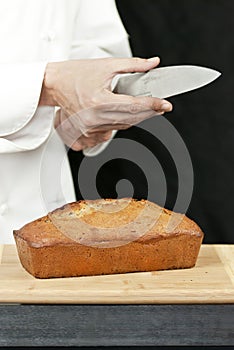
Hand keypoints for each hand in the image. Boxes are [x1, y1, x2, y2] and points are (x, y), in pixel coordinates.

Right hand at [40, 57, 172, 149]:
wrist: (54, 84)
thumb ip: (132, 65)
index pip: (134, 106)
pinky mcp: (86, 134)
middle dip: (148, 113)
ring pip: (122, 127)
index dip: (153, 105)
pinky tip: (117, 116)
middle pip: (131, 120)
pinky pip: (109, 134)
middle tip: (158, 106)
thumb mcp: (106, 66)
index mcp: (99, 102)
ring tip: (136, 107)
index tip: (166, 105)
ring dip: (133, 119)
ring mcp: (89, 129)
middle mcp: (94, 119)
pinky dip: (117, 125)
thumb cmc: (76, 74)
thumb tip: (152, 64)